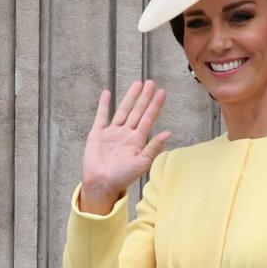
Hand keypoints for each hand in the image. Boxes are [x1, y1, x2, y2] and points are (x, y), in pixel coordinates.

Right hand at [80, 80, 170, 213]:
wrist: (100, 184)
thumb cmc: (122, 177)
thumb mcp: (141, 163)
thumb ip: (153, 147)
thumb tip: (169, 133)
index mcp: (137, 140)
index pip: (148, 118)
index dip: (155, 105)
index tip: (162, 92)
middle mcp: (126, 133)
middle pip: (137, 111)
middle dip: (144, 97)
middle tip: (151, 82)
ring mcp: (112, 132)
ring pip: (123, 110)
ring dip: (130, 97)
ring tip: (137, 84)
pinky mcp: (97, 133)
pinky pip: (101, 116)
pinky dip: (104, 104)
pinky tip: (107, 93)